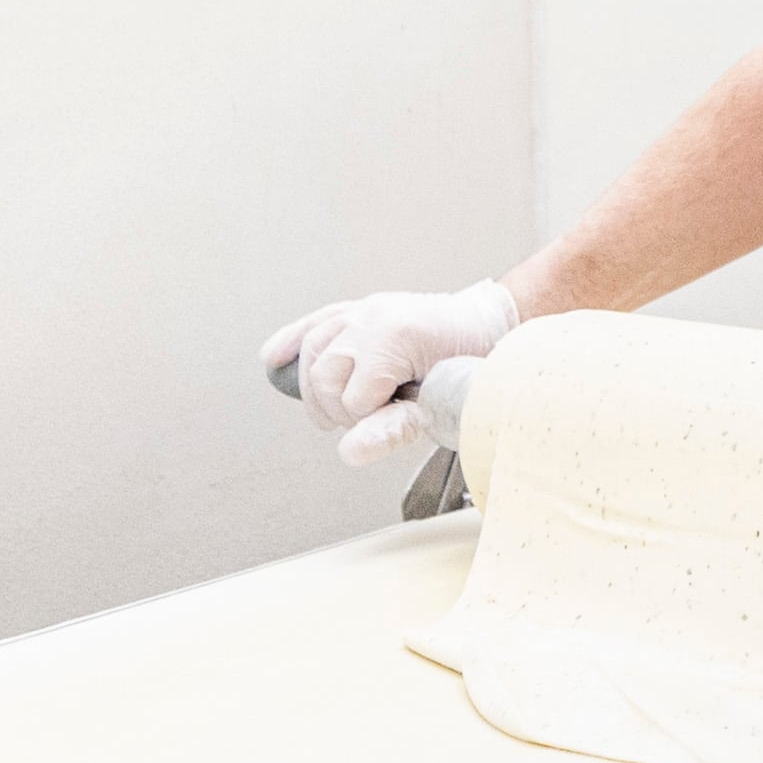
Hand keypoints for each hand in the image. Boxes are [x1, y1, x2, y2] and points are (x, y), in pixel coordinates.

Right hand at [258, 281, 517, 466]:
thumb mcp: (440, 402)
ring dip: (319, 388)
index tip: (394, 420)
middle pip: (323, 375)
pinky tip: (273, 359)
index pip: (352, 397)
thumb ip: (392, 428)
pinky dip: (292, 341)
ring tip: (341, 408)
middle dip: (339, 407)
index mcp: (394, 336)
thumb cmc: (471, 365)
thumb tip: (349, 453)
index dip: (369, 420)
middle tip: (367, 418)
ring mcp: (365, 309)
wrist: (490, 325)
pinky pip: (316, 322)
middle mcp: (372, 316)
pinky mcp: (360, 309)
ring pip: (313, 351)